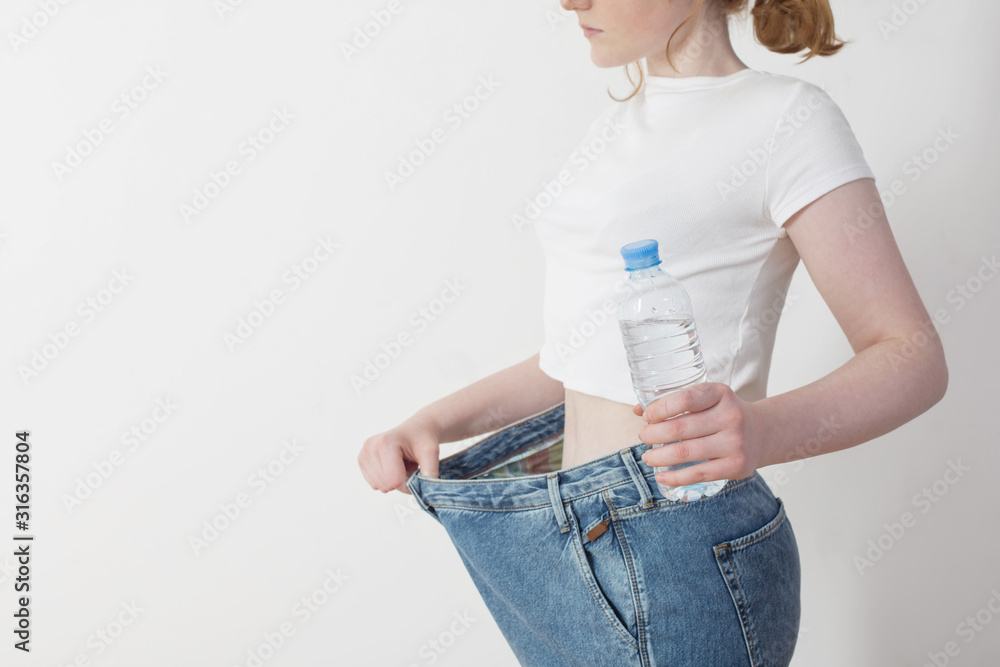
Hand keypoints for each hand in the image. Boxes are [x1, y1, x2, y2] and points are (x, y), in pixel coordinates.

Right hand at [358, 412, 441, 493]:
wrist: (416, 429)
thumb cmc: (422, 438)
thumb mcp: (432, 453)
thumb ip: (429, 475)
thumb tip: (425, 494)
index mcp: (385, 443)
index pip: (395, 481)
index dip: (409, 484)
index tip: (416, 472)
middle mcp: (370, 447)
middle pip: (386, 485)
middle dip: (401, 481)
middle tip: (409, 466)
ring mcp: (363, 453)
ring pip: (379, 486)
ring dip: (393, 481)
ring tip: (401, 465)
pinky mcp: (362, 460)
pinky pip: (374, 484)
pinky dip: (386, 479)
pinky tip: (392, 466)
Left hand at [632, 382, 765, 487]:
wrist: (762, 433)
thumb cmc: (724, 414)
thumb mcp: (708, 399)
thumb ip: (675, 401)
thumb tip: (638, 410)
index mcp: (720, 394)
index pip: (686, 399)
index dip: (661, 408)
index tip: (646, 417)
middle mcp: (730, 416)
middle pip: (680, 428)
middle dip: (653, 434)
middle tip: (643, 437)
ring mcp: (734, 442)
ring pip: (685, 452)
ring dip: (659, 456)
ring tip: (648, 457)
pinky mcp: (736, 465)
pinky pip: (698, 474)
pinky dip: (676, 477)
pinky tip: (662, 477)